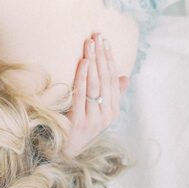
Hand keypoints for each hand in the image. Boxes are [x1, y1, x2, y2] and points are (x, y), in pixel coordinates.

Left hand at [63, 33, 128, 157]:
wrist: (62, 152)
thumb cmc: (78, 127)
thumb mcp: (97, 111)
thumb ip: (110, 95)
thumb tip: (126, 77)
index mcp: (112, 111)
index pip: (114, 80)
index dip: (110, 59)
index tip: (105, 40)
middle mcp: (106, 115)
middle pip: (105, 79)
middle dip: (102, 55)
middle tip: (97, 35)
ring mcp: (93, 119)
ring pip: (95, 85)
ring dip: (93, 61)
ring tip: (90, 43)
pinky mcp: (78, 121)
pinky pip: (82, 94)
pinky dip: (83, 77)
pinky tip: (83, 62)